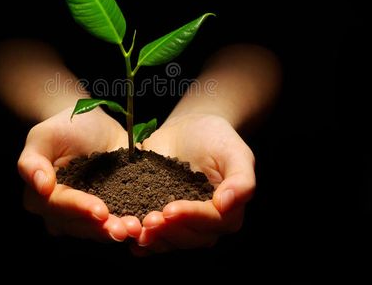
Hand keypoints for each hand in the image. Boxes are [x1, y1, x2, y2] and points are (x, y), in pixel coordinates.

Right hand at [17, 107, 141, 241]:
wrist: (91, 122)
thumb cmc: (64, 126)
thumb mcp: (44, 135)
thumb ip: (32, 161)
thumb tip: (41, 188)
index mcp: (41, 196)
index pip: (60, 206)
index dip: (80, 209)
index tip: (101, 211)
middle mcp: (61, 212)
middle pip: (80, 225)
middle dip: (102, 228)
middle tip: (124, 228)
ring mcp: (85, 213)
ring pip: (98, 229)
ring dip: (117, 230)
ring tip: (136, 228)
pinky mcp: (109, 208)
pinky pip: (117, 221)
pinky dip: (129, 223)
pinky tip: (143, 225)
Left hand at [132, 114, 255, 254]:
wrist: (189, 128)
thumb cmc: (216, 137)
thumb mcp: (235, 151)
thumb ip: (241, 178)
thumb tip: (227, 204)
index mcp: (228, 210)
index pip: (212, 221)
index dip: (191, 217)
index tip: (170, 209)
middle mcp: (205, 223)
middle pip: (190, 237)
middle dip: (169, 230)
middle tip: (149, 220)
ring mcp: (182, 222)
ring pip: (171, 241)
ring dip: (154, 238)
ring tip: (137, 228)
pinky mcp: (161, 216)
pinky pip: (154, 235)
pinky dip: (143, 242)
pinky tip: (130, 240)